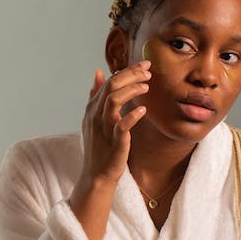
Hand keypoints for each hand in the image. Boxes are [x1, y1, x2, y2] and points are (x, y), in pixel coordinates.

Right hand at [80, 61, 149, 185]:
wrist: (96, 174)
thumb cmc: (99, 145)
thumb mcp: (94, 118)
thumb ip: (96, 95)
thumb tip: (98, 72)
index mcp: (92, 108)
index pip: (108, 81)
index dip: (127, 71)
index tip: (144, 65)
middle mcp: (95, 115)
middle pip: (111, 86)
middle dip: (131, 75)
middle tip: (149, 71)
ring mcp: (104, 128)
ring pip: (114, 100)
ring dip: (132, 90)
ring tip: (147, 87)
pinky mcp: (114, 142)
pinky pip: (122, 125)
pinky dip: (132, 116)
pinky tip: (143, 110)